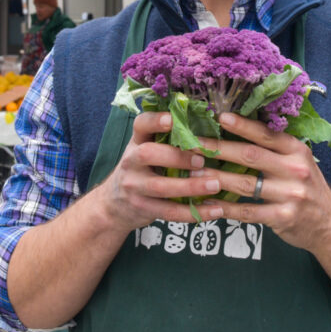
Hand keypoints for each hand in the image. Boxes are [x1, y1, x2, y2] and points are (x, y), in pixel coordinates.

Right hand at [95, 111, 224, 233]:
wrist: (115, 206)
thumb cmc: (142, 170)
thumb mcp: (146, 151)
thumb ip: (166, 140)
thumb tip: (208, 127)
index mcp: (136, 142)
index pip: (141, 125)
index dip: (155, 120)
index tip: (173, 119)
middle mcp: (131, 162)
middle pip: (148, 154)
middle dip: (176, 156)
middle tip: (202, 160)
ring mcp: (134, 187)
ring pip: (161, 187)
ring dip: (190, 187)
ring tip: (215, 185)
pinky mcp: (142, 208)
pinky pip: (169, 211)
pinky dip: (194, 212)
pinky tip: (215, 210)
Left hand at [195, 113, 330, 252]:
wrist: (330, 224)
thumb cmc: (306, 187)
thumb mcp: (298, 162)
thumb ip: (274, 149)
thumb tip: (236, 130)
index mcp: (296, 150)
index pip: (266, 134)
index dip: (242, 125)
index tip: (219, 116)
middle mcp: (295, 169)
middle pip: (250, 155)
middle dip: (218, 148)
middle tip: (192, 144)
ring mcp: (290, 194)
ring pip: (244, 184)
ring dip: (215, 177)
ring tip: (193, 172)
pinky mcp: (282, 217)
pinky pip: (247, 211)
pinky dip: (225, 207)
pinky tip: (208, 203)